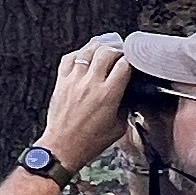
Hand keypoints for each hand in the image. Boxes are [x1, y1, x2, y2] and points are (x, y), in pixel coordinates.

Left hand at [37, 39, 134, 175]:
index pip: (124, 64)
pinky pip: (69, 58)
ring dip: (99, 46)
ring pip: (87, 51)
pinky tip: (84, 56)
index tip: (134, 61)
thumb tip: (129, 93)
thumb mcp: (118, 127)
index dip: (132, 59)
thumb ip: (125, 106)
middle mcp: (91, 84)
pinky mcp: (61, 82)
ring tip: (105, 48)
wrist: (63, 147)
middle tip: (121, 52)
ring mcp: (74, 81)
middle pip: (106, 51)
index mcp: (108, 95)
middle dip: (117, 49)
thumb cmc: (89, 141)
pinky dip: (79, 53)